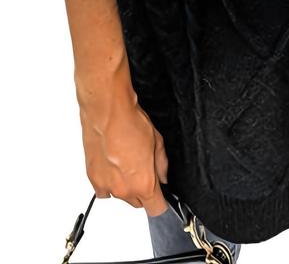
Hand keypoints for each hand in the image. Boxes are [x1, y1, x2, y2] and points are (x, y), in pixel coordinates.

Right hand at [77, 73, 168, 216]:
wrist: (107, 113)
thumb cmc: (131, 124)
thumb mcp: (158, 142)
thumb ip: (161, 165)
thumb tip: (162, 176)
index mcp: (143, 184)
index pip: (156, 209)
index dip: (161, 202)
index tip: (161, 195)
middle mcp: (124, 190)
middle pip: (137, 203)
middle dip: (143, 192)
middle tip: (144, 171)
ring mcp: (106, 186)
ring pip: (120, 196)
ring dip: (125, 186)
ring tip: (126, 163)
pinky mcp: (92, 179)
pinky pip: (104, 190)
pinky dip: (109, 182)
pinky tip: (113, 165)